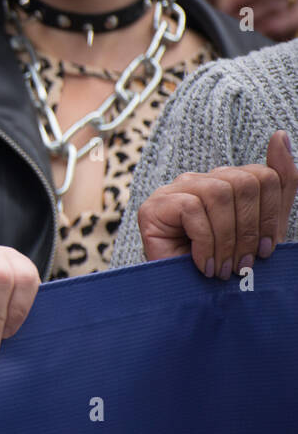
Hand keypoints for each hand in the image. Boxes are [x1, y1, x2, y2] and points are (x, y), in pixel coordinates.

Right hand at [136, 131, 297, 276]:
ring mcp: (174, 190)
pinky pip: (192, 209)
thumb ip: (279, 183)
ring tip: (223, 268)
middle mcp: (200, 180)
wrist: (185, 298)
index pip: (263, 175)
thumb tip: (281, 135)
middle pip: (243, 182)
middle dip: (250, 230)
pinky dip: (205, 243)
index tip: (265, 251)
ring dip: (227, 240)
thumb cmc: (223, 265)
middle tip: (244, 264)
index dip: (271, 216)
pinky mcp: (153, 205)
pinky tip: (203, 264)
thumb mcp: (262, 226)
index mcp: (227, 182)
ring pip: (218, 193)